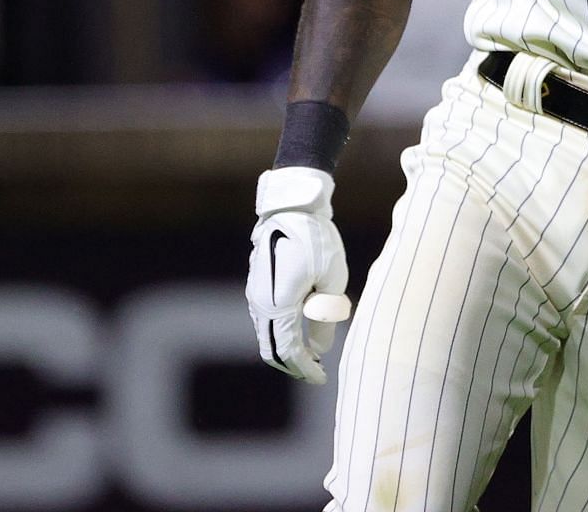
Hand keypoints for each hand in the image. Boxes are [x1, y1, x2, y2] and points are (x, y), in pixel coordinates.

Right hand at [246, 166, 350, 383]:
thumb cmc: (317, 241)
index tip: (322, 379)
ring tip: (311, 355)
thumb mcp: (331, 281)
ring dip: (286, 349)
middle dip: (293, 365)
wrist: (292, 208)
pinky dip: (280, 333)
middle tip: (315, 373)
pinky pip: (266, 320)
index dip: (305, 369)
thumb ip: (324, 319)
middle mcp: (260, 304)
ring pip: (267, 335)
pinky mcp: (258, 285)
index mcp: (278, 306)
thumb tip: (318, 349)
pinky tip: (299, 331)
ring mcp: (255, 294)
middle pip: (272, 349)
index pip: (289, 351)